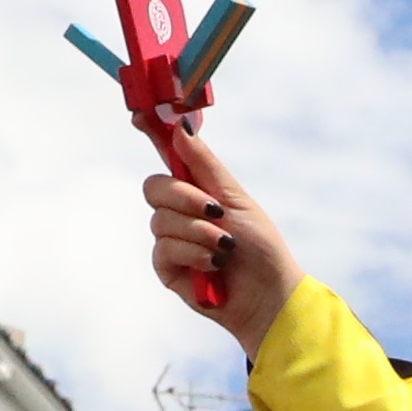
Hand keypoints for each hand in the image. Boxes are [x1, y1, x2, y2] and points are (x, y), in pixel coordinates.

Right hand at [144, 127, 303, 358]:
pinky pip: (164, 249)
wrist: (270, 293)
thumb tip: (181, 127)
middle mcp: (180, 211)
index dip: (153, 136)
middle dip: (185, 197)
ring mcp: (171, 239)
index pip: (168, 158)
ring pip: (161, 220)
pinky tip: (214, 265)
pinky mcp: (168, 267)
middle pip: (155, 187)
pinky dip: (193, 254)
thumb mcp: (236, 199)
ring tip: (225, 247)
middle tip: (216, 211)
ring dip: (198, 232)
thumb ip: (206, 166)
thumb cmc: (260, 247)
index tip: (141, 117)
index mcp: (198, 190)